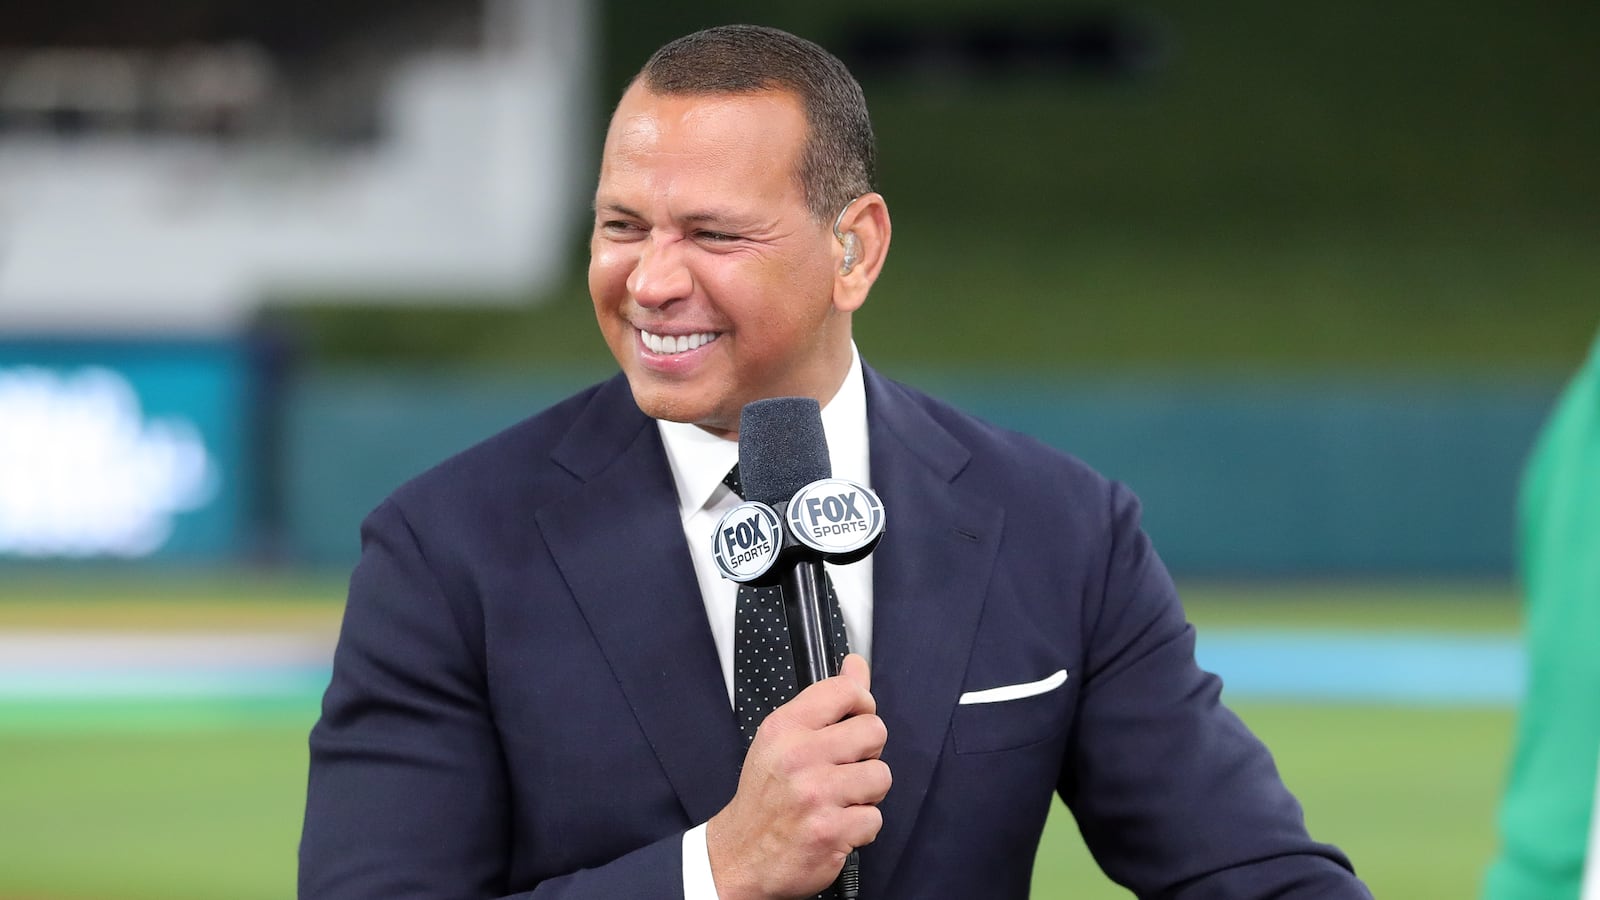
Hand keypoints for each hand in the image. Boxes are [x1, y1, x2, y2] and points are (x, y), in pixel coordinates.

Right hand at [706, 653, 890, 899]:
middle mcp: (799, 757)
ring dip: (867, 794)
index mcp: (785, 728)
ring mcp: (815, 795)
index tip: (856, 719)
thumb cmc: (765, 796)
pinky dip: (860, 828)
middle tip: (846, 768)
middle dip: (868, 753)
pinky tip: (836, 826)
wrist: (740, 855)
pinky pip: (875, 819)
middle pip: (874, 731)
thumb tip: (856, 665)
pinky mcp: (830, 831)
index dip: (863, 704)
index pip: (845, 691)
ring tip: (840, 800)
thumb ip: (825, 701)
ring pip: (881, 776)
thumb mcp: (783, 739)